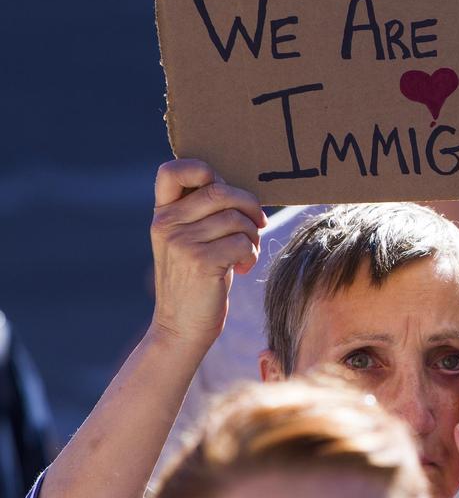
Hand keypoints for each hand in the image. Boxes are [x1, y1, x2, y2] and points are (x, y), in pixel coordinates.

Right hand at [150, 159, 266, 348]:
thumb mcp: (191, 240)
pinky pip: (241, 242)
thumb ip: (203, 213)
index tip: (222, 191)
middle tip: (257, 225)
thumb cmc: (197, 279)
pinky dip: (250, 255)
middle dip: (249, 206)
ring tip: (246, 252)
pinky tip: (242, 268)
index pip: (172, 170)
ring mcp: (180, 242)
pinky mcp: (199, 261)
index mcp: (162, 214)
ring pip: (236, 218)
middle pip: (220, 192)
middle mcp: (166, 224)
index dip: (203, 170)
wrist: (181, 327)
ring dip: (252, 235)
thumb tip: (241, 192)